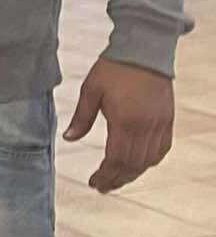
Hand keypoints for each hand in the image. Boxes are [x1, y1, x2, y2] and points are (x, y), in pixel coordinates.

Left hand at [63, 58, 174, 191]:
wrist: (144, 49)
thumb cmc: (114, 68)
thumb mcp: (91, 90)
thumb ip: (81, 117)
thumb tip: (68, 138)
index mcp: (125, 121)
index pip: (116, 159)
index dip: (105, 175)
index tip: (94, 183)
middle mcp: (145, 126)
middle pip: (132, 164)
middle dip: (116, 179)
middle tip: (102, 187)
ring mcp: (160, 124)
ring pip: (148, 160)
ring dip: (132, 173)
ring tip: (117, 179)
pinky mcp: (168, 119)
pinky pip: (162, 149)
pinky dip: (150, 161)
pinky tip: (138, 165)